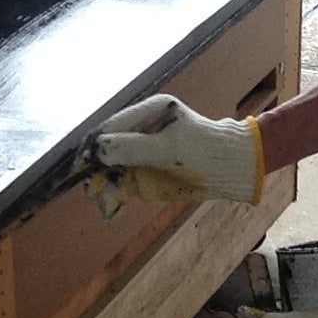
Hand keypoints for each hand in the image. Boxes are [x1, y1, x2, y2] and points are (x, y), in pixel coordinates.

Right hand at [90, 94, 263, 205]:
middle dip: (99, 167)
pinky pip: (127, 178)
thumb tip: (98, 150)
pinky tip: (112, 206)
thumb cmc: (207, 153)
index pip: (112, 125)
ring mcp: (147, 146)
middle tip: (91, 190)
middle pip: (110, 145)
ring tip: (103, 203)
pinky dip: (119, 191)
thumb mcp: (169, 150)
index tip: (82, 165)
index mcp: (151, 110)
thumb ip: (133, 148)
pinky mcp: (150, 165)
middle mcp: (145, 126)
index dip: (95, 146)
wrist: (235, 169)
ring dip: (106, 183)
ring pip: (115, 164)